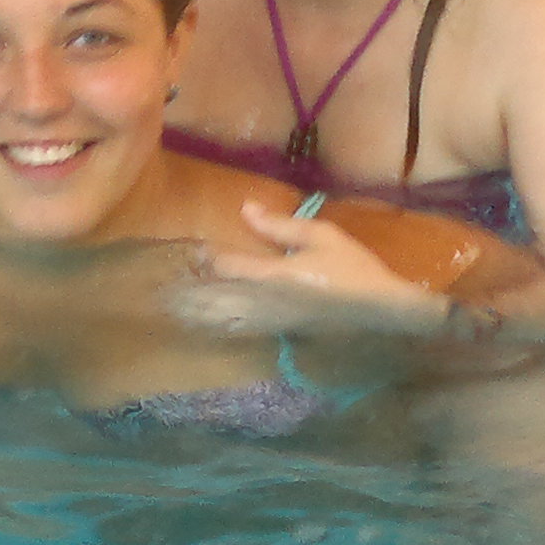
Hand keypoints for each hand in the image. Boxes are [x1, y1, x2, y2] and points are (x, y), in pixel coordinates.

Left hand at [166, 201, 451, 337]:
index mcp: (275, 276)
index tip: (184, 251)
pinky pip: (242, 333)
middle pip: (216, 300)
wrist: (383, 314)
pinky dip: (219, 327)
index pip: (227, 266)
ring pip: (224, 320)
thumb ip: (281, 226)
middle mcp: (267, 303)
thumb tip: (245, 209)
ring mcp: (273, 323)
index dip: (202, 259)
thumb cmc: (355, 270)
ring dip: (198, 314)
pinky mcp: (281, 335)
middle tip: (161, 289)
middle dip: (189, 294)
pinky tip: (206, 325)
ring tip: (174, 308)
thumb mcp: (323, 238)